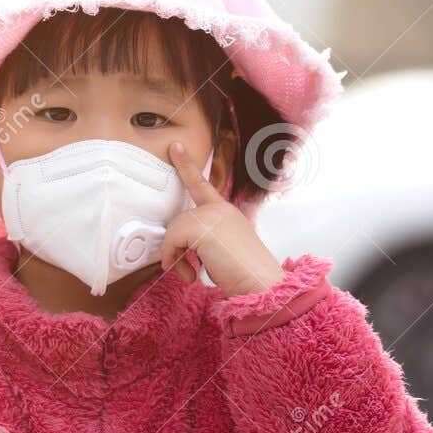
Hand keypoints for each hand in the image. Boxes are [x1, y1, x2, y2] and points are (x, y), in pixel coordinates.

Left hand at [161, 140, 285, 296]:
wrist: (261, 285)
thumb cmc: (245, 276)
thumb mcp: (221, 252)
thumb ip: (203, 241)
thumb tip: (175, 249)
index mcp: (227, 213)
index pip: (202, 187)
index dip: (186, 166)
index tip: (175, 147)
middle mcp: (219, 209)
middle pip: (179, 220)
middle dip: (178, 247)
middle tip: (190, 271)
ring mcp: (211, 214)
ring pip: (174, 230)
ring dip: (176, 257)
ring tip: (191, 274)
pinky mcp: (202, 226)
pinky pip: (171, 240)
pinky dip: (173, 259)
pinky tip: (190, 274)